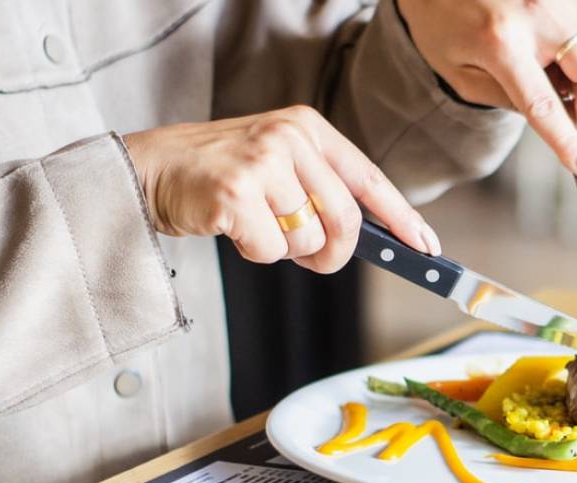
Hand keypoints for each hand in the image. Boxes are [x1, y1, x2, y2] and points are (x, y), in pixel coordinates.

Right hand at [124, 105, 439, 272]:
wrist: (150, 170)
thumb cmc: (222, 176)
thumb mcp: (281, 166)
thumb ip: (324, 191)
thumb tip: (376, 239)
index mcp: (308, 128)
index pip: (371, 180)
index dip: (402, 218)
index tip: (426, 247)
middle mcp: (290, 138)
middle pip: (347, 219)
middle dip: (336, 252)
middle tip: (316, 260)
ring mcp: (262, 162)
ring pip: (309, 239)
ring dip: (288, 250)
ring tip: (258, 226)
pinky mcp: (236, 192)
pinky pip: (272, 250)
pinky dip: (257, 253)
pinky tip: (234, 228)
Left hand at [398, 0, 576, 181]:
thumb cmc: (439, 20)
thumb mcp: (458, 72)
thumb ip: (506, 100)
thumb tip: (556, 114)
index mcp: (501, 42)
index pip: (545, 106)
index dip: (569, 143)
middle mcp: (538, 14)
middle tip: (572, 114)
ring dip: (575, 73)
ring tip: (534, 62)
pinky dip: (570, 50)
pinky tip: (538, 42)